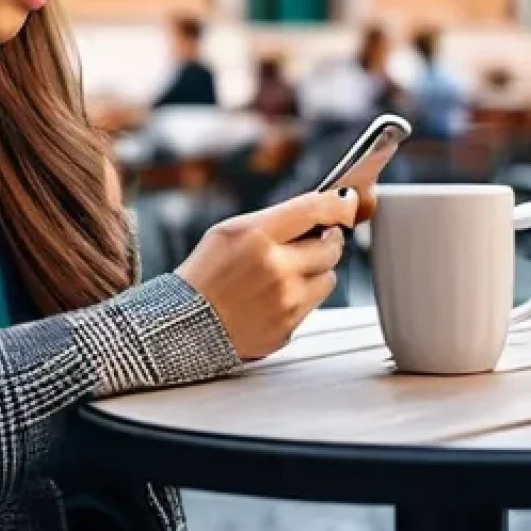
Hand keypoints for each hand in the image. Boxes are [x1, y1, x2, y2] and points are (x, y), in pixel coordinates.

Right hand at [177, 188, 365, 360]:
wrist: (183, 324)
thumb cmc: (205, 274)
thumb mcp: (229, 230)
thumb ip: (275, 220)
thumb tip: (322, 210)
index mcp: (257, 236)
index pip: (315, 209)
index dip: (339, 204)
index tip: (346, 202)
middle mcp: (276, 268)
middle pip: (332, 247)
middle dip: (325, 243)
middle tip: (309, 244)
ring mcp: (285, 301)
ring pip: (329, 278)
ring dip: (314, 273)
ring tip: (283, 276)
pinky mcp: (289, 327)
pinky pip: (313, 305)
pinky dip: (300, 299)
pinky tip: (272, 299)